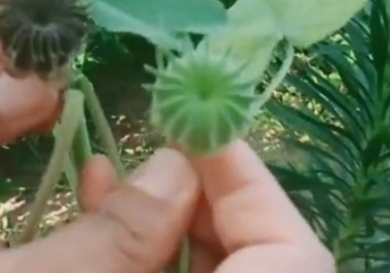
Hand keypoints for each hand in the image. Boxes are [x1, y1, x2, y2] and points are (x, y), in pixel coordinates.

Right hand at [0, 141, 334, 272]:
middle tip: (156, 150)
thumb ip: (121, 234)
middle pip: (264, 271)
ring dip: (170, 228)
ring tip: (111, 169)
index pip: (295, 262)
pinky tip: (94, 211)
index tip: (198, 130)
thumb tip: (177, 168)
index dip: (255, 186)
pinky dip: (141, 265)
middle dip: (210, 203)